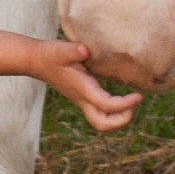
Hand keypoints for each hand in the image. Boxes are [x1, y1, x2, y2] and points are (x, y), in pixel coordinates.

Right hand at [25, 38, 140, 132]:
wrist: (36, 61)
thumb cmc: (50, 54)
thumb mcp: (61, 49)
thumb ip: (73, 50)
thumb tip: (85, 50)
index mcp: (82, 89)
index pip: (106, 105)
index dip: (124, 105)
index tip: (139, 96)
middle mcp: (83, 99)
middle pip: (103, 124)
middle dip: (122, 120)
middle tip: (134, 104)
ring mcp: (83, 100)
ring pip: (102, 120)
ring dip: (119, 117)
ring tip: (132, 100)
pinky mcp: (84, 96)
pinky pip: (102, 110)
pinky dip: (115, 109)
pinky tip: (123, 95)